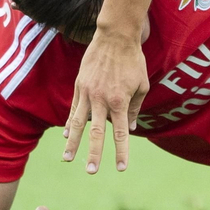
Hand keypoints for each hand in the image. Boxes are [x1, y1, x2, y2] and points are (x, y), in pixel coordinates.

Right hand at [63, 26, 148, 173]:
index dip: (121, 151)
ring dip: (73, 143)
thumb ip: (135, 107)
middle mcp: (102, 100)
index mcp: (120, 101)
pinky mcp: (79, 86)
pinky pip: (74, 109)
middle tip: (91, 171)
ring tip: (67, 159)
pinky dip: (70, 124)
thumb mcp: (142, 85)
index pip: (121, 132)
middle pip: (97, 133)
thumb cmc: (133, 61)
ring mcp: (88, 94)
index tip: (121, 168)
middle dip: (93, 154)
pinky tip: (67, 136)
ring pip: (79, 123)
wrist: (115, 37)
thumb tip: (130, 127)